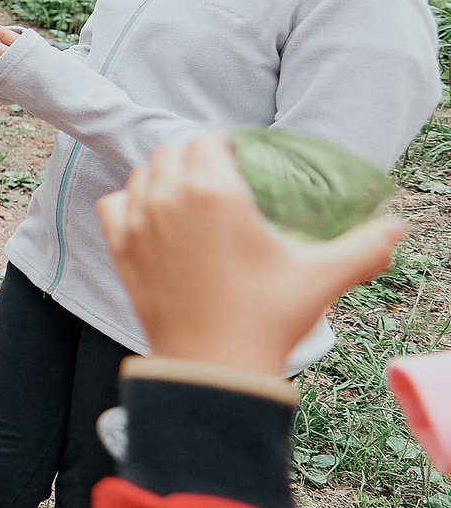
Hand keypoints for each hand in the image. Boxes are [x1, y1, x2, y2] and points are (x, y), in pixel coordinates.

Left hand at [98, 134, 402, 376]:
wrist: (212, 367)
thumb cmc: (266, 318)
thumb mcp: (322, 276)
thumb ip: (364, 246)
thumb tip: (395, 229)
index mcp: (214, 191)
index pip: (208, 141)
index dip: (224, 144)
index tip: (240, 159)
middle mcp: (168, 198)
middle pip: (171, 152)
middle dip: (194, 156)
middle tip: (218, 176)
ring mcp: (138, 223)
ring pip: (141, 175)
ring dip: (161, 176)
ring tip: (188, 193)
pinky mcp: (119, 250)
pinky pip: (112, 204)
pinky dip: (128, 201)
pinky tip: (150, 215)